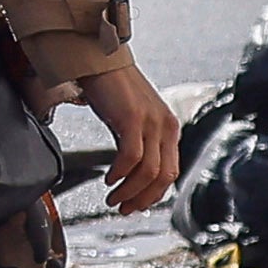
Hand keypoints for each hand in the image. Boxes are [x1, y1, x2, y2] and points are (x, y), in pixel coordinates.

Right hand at [85, 66, 183, 206]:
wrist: (97, 58)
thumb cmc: (110, 87)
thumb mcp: (131, 118)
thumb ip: (137, 141)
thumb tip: (129, 172)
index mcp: (168, 127)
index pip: (170, 172)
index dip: (153, 194)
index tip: (134, 204)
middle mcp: (165, 125)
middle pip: (164, 176)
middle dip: (143, 198)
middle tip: (123, 208)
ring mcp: (150, 121)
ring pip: (148, 171)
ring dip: (129, 191)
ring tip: (113, 198)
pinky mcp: (132, 118)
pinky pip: (131, 157)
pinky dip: (120, 173)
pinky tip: (109, 179)